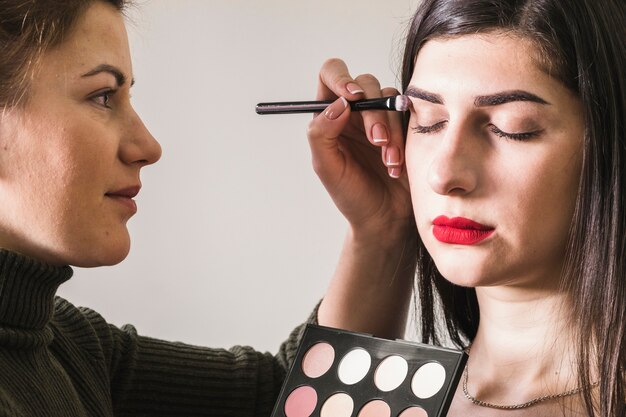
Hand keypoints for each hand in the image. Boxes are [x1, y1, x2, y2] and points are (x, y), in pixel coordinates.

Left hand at [307, 58, 413, 241]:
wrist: (385, 218)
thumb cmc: (351, 195)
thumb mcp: (327, 169)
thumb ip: (322, 134)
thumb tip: (337, 104)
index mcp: (330, 116)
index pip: (330, 75)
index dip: (340, 77)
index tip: (352, 96)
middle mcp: (355, 112)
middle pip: (365, 84)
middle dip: (373, 113)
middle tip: (377, 141)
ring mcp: (382, 117)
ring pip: (390, 98)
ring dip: (391, 130)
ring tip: (389, 162)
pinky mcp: (405, 126)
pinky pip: (410, 114)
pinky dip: (405, 136)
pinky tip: (398, 163)